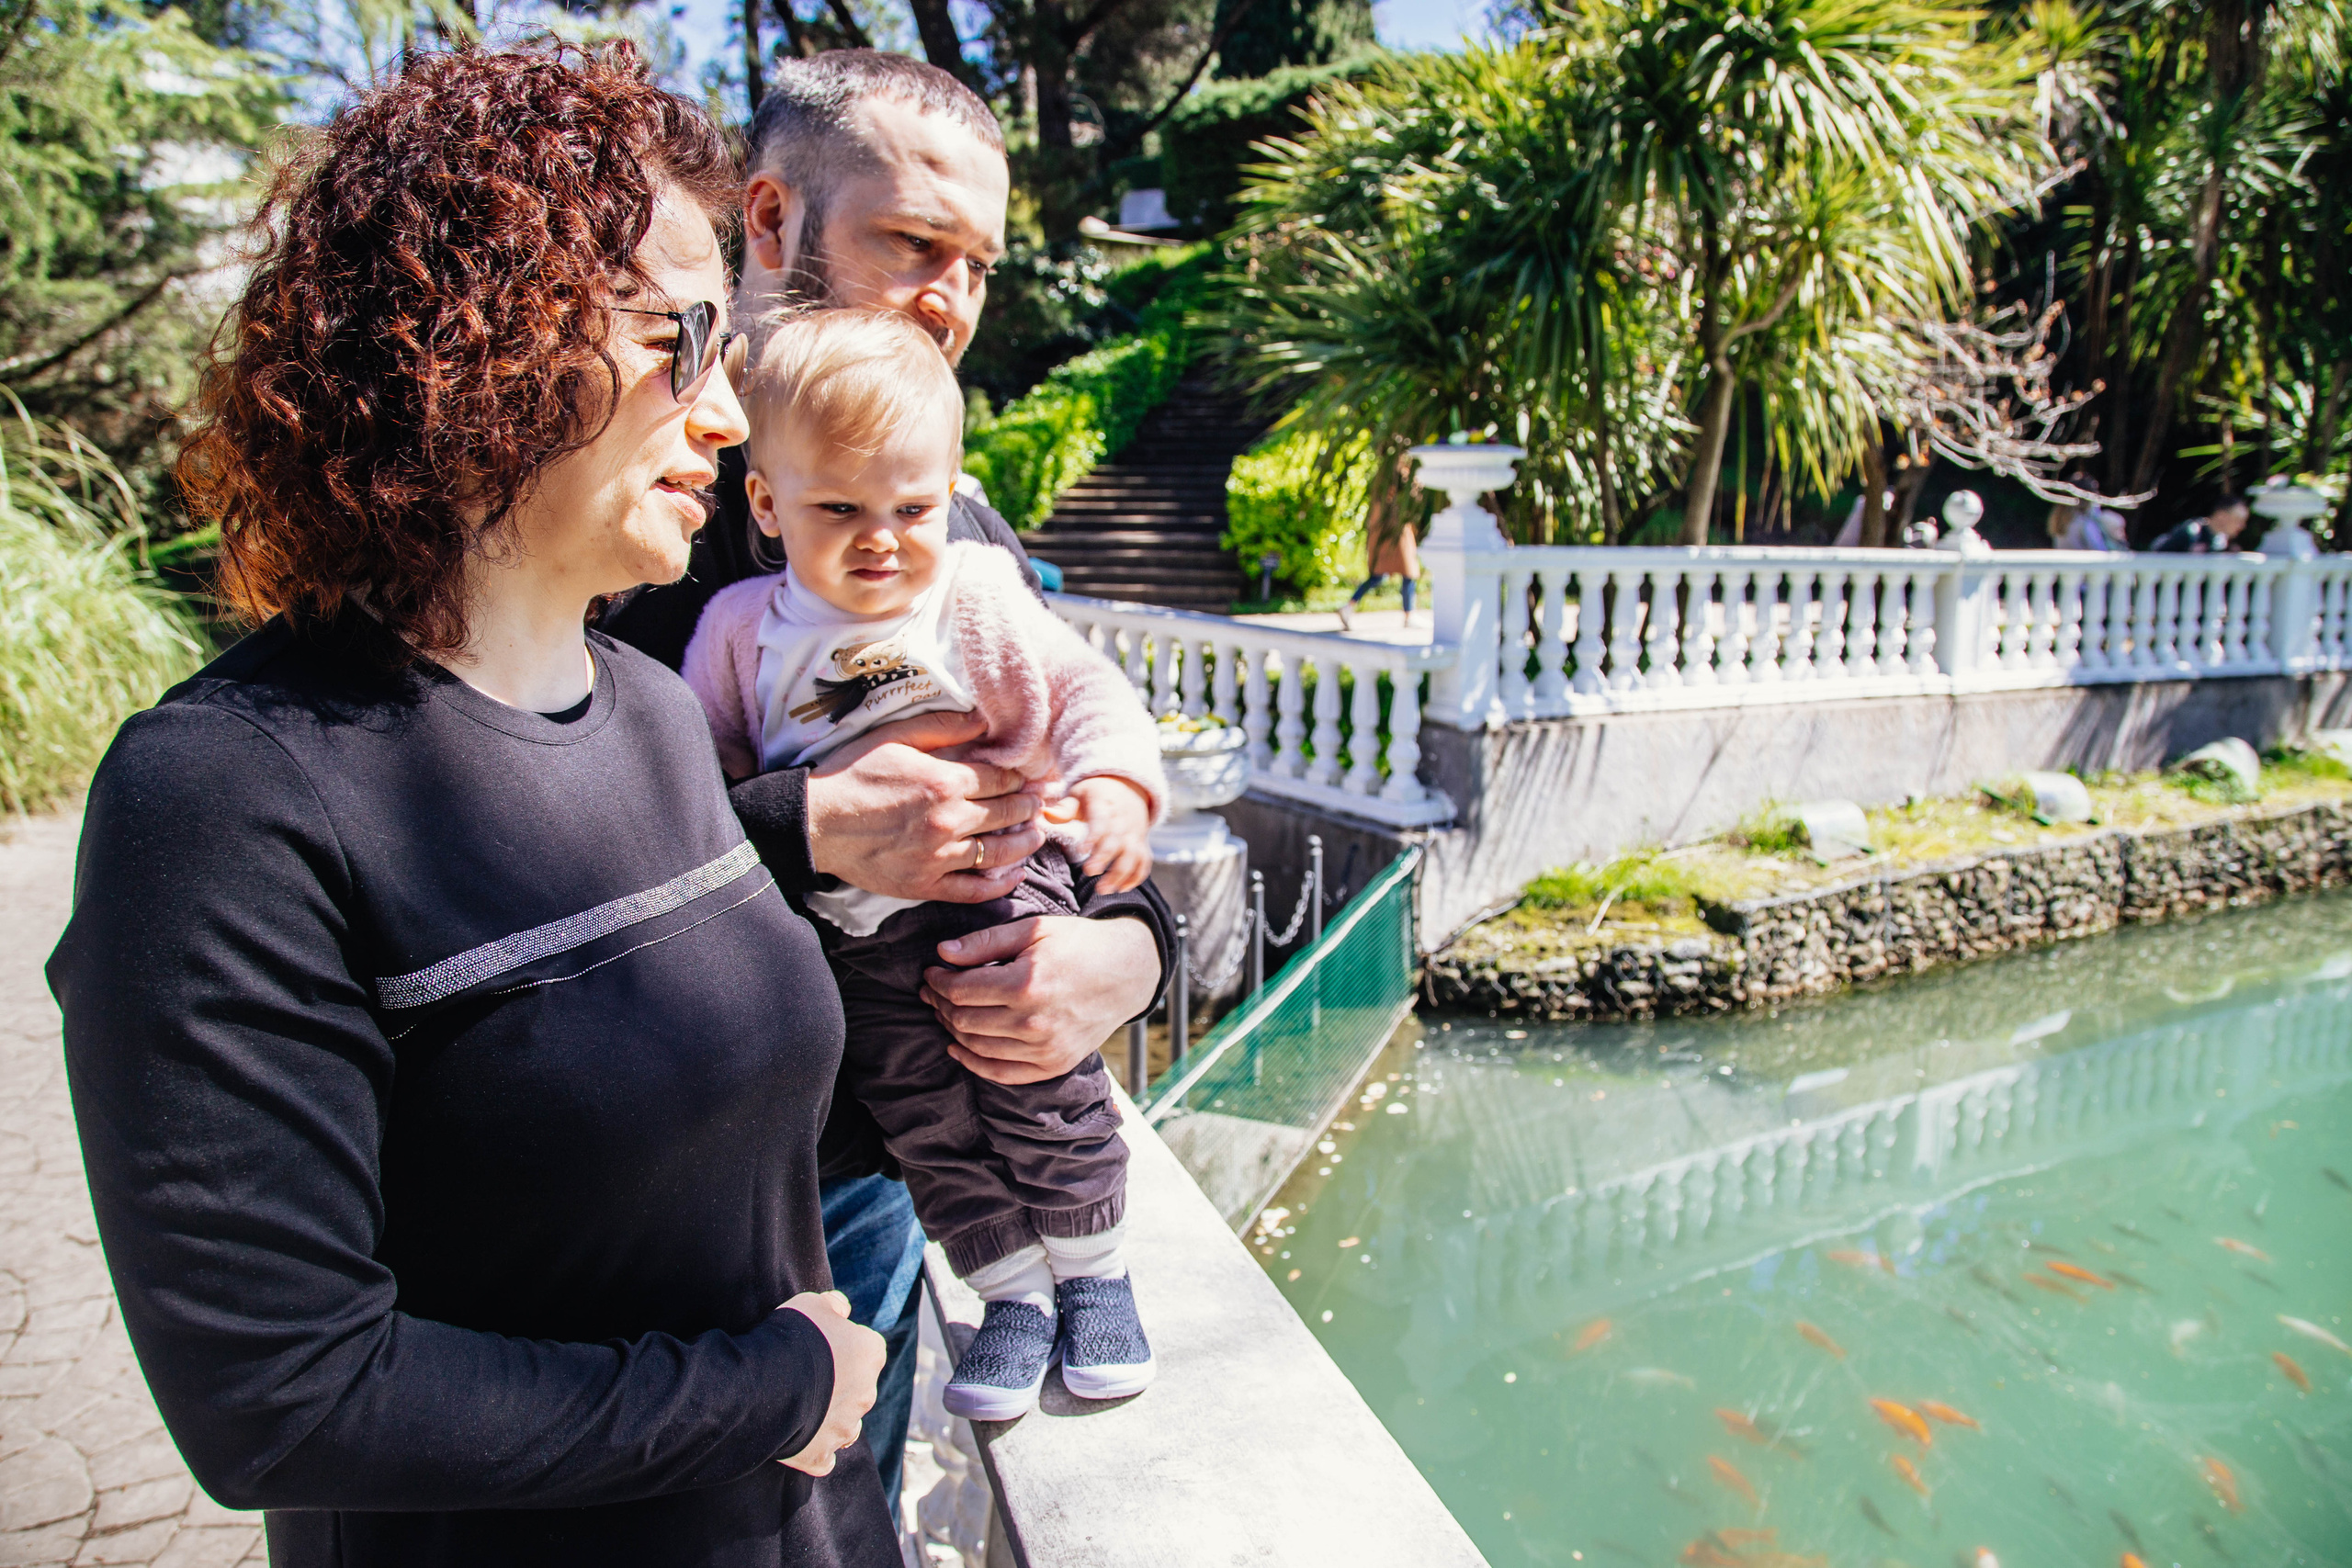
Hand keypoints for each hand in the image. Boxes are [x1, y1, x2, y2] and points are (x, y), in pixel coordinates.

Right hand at [777, 1290, 884, 1476]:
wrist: (769, 1382)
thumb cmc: (794, 1336)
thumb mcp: (812, 1303)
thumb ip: (833, 1305)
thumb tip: (842, 1309)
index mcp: (871, 1354)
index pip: (865, 1349)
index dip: (841, 1346)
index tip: (818, 1346)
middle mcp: (867, 1394)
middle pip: (856, 1388)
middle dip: (836, 1384)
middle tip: (804, 1376)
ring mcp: (845, 1428)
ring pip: (845, 1426)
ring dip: (829, 1418)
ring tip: (799, 1407)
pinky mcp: (821, 1455)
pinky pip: (824, 1458)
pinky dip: (814, 1452)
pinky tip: (797, 1440)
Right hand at [804, 710, 1044, 902]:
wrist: (816, 822)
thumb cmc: (853, 773)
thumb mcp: (896, 736)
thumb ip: (944, 727)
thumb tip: (984, 719)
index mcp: (945, 781)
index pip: (1001, 778)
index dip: (1022, 776)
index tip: (1034, 776)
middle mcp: (949, 821)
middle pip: (1007, 814)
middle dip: (1030, 806)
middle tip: (1041, 802)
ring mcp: (939, 857)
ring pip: (998, 853)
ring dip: (1024, 843)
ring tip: (1035, 835)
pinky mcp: (925, 885)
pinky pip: (973, 889)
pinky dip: (999, 884)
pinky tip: (1013, 875)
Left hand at [921, 915, 1161, 1083]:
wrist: (1126, 974)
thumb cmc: (1078, 945)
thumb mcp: (1033, 929)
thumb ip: (984, 941)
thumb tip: (942, 953)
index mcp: (1027, 984)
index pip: (961, 990)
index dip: (938, 981)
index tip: (932, 971)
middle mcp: (1034, 1022)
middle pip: (964, 1020)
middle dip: (940, 1004)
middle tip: (934, 991)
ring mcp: (1044, 1049)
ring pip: (976, 1047)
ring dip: (952, 1029)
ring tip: (947, 1011)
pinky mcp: (1052, 1065)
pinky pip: (1000, 1072)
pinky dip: (973, 1062)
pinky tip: (958, 1046)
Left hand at [1066, 777, 1153, 892]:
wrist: (1128, 788)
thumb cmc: (1095, 795)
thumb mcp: (1079, 795)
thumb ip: (1064, 809)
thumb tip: (1044, 813)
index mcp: (1104, 806)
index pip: (1101, 821)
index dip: (1093, 836)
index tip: (1080, 850)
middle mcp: (1123, 822)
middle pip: (1117, 842)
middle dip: (1105, 858)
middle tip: (1088, 872)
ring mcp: (1134, 834)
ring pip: (1133, 856)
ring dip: (1120, 874)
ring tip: (1102, 889)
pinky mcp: (1141, 844)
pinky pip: (1144, 863)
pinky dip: (1136, 877)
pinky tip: (1121, 889)